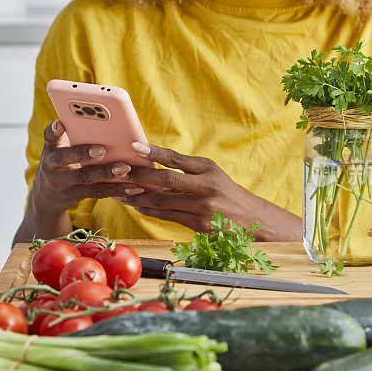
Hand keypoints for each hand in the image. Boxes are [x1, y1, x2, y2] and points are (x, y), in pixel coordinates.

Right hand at [29, 120, 143, 215]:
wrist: (48, 196)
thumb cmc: (63, 161)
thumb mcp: (61, 148)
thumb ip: (75, 135)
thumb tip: (107, 119)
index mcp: (51, 148)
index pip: (49, 136)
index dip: (54, 130)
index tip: (60, 124)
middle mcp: (52, 165)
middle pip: (65, 158)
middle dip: (83, 153)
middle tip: (102, 149)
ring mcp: (63, 183)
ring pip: (85, 178)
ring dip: (106, 173)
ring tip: (125, 168)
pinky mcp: (76, 196)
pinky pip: (99, 192)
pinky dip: (117, 190)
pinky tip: (133, 188)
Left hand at [117, 142, 301, 240]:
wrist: (252, 219)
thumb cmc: (226, 193)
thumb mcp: (212, 175)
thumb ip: (186, 170)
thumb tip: (153, 165)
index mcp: (207, 168)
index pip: (176, 158)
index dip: (154, 152)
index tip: (134, 146)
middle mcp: (206, 186)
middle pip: (166, 179)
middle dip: (139, 177)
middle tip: (119, 173)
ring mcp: (203, 207)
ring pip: (162, 201)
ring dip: (138, 197)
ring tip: (119, 192)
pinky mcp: (199, 224)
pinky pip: (168, 216)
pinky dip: (150, 211)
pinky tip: (137, 206)